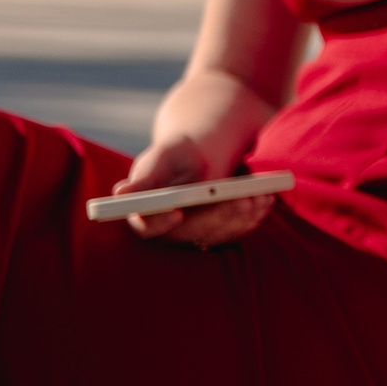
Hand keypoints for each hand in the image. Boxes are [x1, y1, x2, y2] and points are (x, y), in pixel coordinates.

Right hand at [115, 135, 276, 246]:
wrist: (206, 152)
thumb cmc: (180, 150)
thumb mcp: (165, 155)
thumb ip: (147, 176)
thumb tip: (120, 194)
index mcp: (145, 211)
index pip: (147, 226)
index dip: (160, 222)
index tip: (178, 212)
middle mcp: (169, 229)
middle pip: (191, 233)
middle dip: (217, 217)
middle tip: (242, 200)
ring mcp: (194, 234)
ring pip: (217, 235)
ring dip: (241, 217)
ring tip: (261, 195)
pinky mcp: (217, 233)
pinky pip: (235, 232)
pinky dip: (252, 217)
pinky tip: (266, 198)